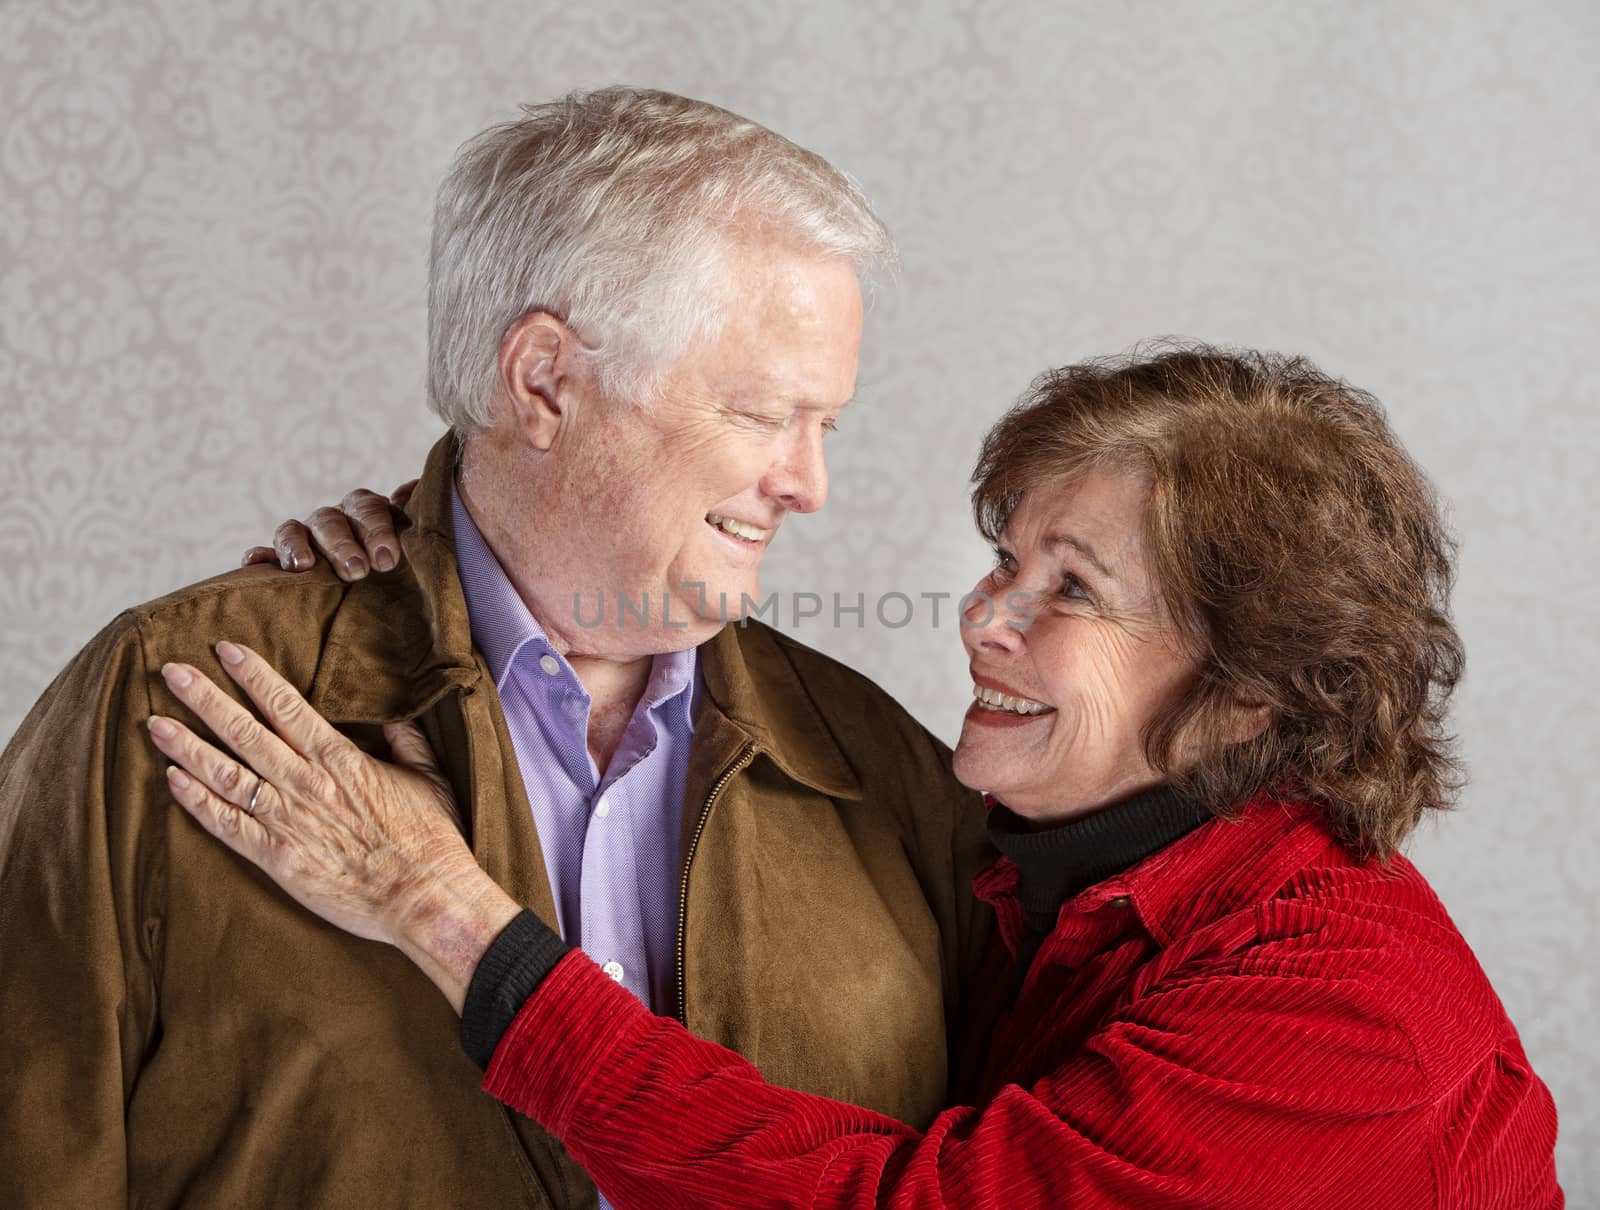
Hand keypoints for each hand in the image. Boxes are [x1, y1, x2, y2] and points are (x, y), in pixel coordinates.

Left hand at [146, 640, 518, 1011]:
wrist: (423, 897)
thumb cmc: (431, 840)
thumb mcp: (429, 778)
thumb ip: (407, 744)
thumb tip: (393, 723)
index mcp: (341, 760)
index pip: (286, 706)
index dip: (253, 676)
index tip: (225, 651)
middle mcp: (306, 784)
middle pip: (244, 731)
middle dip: (204, 698)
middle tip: (172, 673)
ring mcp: (288, 822)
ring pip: (225, 774)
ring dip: (187, 747)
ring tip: (156, 724)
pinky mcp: (277, 859)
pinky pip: (227, 825)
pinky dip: (197, 802)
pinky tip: (173, 781)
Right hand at [241, 480, 417, 580]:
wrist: (381, 583)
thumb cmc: (402, 563)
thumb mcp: (415, 541)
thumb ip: (415, 519)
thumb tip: (411, 491)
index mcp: (366, 510)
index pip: (368, 508)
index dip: (376, 530)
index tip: (387, 559)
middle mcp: (333, 519)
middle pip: (330, 520)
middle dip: (342, 545)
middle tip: (357, 571)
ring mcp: (305, 537)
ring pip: (294, 531)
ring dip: (296, 546)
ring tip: (303, 566)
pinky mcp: (281, 560)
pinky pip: (264, 554)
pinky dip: (258, 558)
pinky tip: (253, 563)